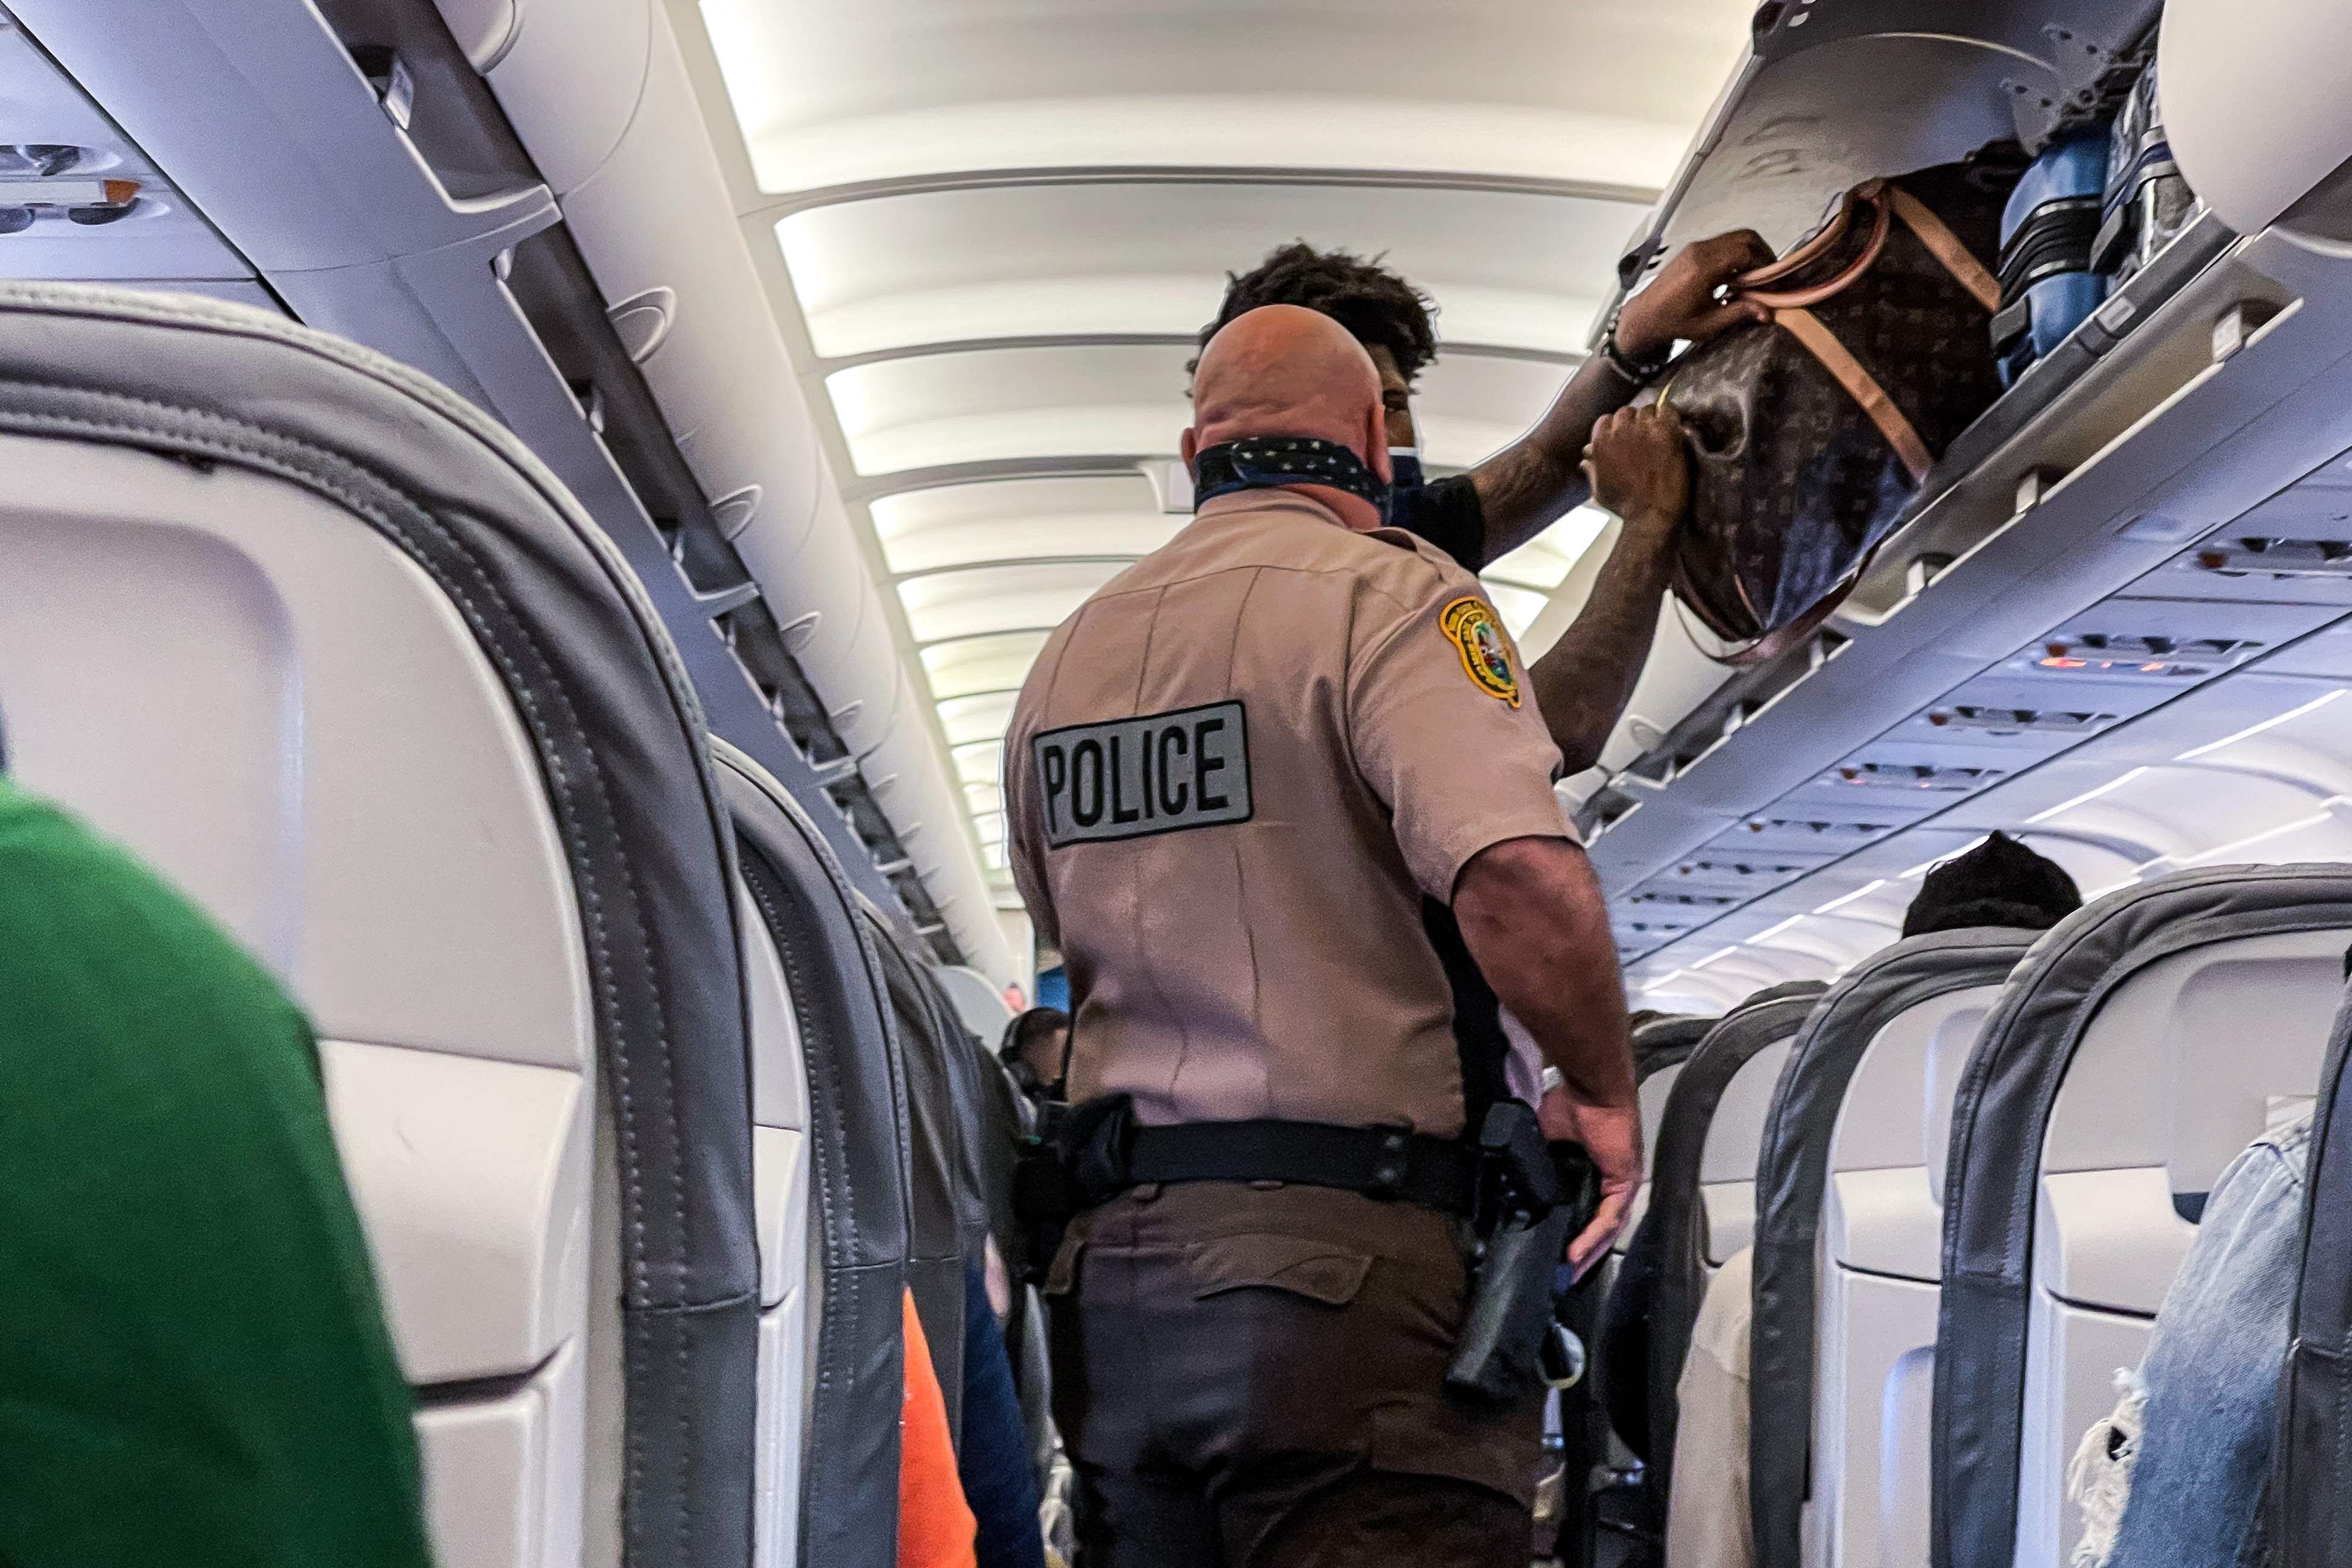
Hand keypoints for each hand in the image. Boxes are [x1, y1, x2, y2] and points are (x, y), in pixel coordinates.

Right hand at [1545, 1090, 1642, 1278]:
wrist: (1591, 1088)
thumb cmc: (1570, 1105)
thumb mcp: (1546, 1140)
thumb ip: (1537, 1162)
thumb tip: (1511, 1180)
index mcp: (1592, 1171)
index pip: (1584, 1211)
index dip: (1572, 1234)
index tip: (1553, 1253)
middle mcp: (1611, 1182)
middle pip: (1599, 1228)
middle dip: (1582, 1255)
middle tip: (1562, 1277)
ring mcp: (1621, 1185)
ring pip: (1606, 1230)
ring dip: (1588, 1253)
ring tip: (1568, 1273)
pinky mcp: (1624, 1184)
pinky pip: (1609, 1219)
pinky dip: (1593, 1237)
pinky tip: (1575, 1253)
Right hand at [1582, 402, 1689, 535]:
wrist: (1652, 514)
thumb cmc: (1625, 505)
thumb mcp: (1598, 490)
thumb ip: (1591, 471)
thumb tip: (1584, 462)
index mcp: (1600, 442)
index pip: (1606, 420)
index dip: (1615, 428)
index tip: (1624, 437)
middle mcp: (1620, 431)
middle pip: (1626, 412)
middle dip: (1633, 422)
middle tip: (1643, 435)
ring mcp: (1643, 429)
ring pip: (1646, 409)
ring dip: (1651, 418)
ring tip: (1658, 432)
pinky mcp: (1666, 432)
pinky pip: (1667, 409)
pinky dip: (1669, 414)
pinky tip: (1672, 425)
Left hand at [1615, 229, 1776, 356]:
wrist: (1645, 316)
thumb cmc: (1674, 323)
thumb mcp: (1708, 324)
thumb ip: (1739, 313)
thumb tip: (1768, 313)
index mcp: (1702, 269)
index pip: (1744, 254)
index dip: (1763, 266)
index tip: (1771, 283)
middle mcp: (1699, 251)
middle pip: (1744, 237)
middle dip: (1763, 253)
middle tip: (1771, 273)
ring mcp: (1695, 247)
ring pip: (1735, 236)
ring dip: (1751, 251)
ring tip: (1758, 274)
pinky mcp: (1693, 249)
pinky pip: (1723, 242)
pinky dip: (1737, 252)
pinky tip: (1740, 274)